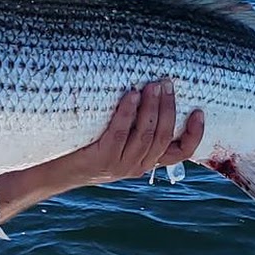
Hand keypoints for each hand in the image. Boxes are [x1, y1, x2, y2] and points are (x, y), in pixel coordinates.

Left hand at [65, 80, 204, 187]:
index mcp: (147, 161)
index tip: (198, 111)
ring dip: (151, 107)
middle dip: (169, 108)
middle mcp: (138, 166)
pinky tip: (130, 95)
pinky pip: (120, 132)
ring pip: (146, 134)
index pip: (181, 152)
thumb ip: (136, 126)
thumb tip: (152, 88)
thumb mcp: (118, 141)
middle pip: (163, 137)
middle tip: (167, 83)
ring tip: (151, 85)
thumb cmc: (88, 147)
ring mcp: (121, 164)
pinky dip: (127, 112)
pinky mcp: (102, 159)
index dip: (194, 134)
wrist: (56, 171)